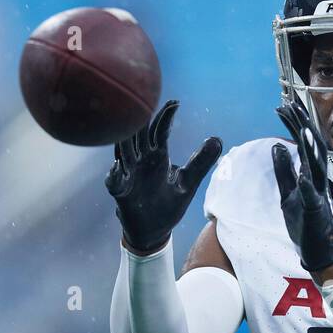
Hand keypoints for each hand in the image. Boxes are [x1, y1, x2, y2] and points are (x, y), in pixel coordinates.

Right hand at [105, 100, 222, 254]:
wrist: (153, 231)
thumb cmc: (168, 205)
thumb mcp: (188, 182)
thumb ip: (201, 162)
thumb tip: (217, 139)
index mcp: (157, 157)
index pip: (159, 131)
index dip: (166, 117)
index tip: (176, 102)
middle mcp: (141, 162)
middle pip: (138, 136)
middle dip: (140, 120)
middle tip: (143, 100)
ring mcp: (129, 175)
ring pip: (123, 153)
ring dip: (124, 141)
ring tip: (125, 125)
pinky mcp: (121, 193)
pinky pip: (115, 181)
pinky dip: (115, 174)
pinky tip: (117, 166)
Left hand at [271, 101, 332, 272]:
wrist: (318, 251)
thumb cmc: (304, 223)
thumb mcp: (287, 193)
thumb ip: (283, 170)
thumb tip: (276, 146)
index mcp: (311, 174)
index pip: (304, 143)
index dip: (295, 124)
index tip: (284, 106)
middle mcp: (318, 180)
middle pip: (313, 147)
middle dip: (304, 126)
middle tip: (291, 105)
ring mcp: (318, 195)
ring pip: (317, 167)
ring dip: (310, 149)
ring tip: (302, 129)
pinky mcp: (315, 212)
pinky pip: (312, 197)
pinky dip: (307, 185)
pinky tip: (303, 174)